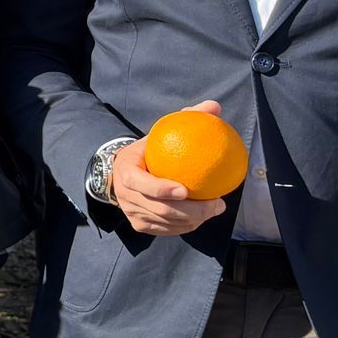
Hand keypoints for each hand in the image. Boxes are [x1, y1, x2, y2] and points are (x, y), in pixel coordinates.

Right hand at [109, 99, 228, 235]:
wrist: (120, 171)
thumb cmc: (146, 151)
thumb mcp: (159, 133)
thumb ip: (186, 119)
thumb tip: (214, 107)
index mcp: (126, 173)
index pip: (142, 185)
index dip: (161, 189)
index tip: (185, 189)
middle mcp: (125, 196)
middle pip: (160, 209)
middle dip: (192, 210)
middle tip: (217, 204)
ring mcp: (131, 213)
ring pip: (166, 222)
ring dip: (194, 220)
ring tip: (216, 209)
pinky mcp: (139, 225)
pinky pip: (167, 230)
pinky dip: (186, 226)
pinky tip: (202, 218)